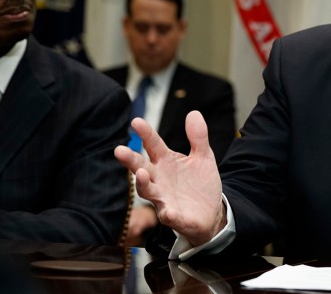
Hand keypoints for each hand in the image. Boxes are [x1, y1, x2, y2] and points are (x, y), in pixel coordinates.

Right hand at [114, 111, 226, 245]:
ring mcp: (164, 198)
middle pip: (141, 167)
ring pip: (148, 191)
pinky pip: (168, 216)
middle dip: (131, 160)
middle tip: (119, 150)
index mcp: (166, 161)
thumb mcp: (203, 157)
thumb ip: (198, 137)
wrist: (211, 212)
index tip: (135, 121)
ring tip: (142, 174)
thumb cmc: (200, 183)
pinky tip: (169, 211)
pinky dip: (168, 213)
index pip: (153, 144)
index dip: (145, 133)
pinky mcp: (173, 217)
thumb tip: (193, 113)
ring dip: (143, 183)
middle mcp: (159, 179)